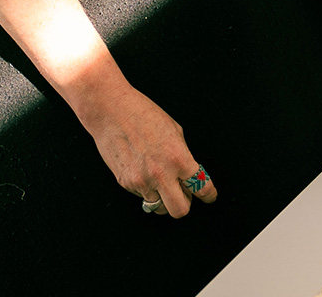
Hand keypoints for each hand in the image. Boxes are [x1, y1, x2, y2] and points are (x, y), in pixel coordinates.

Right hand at [77, 81, 218, 218]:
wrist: (112, 110)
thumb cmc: (143, 114)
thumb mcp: (174, 130)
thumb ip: (183, 154)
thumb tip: (188, 173)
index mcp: (178, 158)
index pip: (201, 187)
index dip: (209, 195)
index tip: (209, 196)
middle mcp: (161, 174)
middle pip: (180, 211)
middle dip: (185, 204)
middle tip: (184, 193)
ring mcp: (142, 182)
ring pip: (159, 207)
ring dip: (164, 198)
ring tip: (161, 181)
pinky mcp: (126, 184)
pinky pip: (142, 196)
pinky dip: (146, 189)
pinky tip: (144, 171)